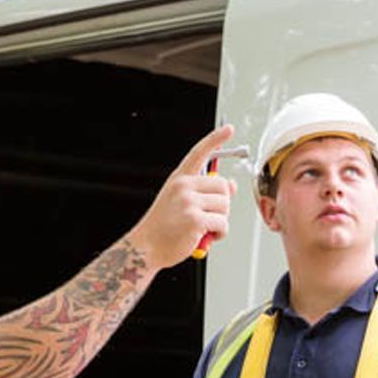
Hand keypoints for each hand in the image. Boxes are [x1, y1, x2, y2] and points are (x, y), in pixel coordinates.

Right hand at [131, 126, 236, 267]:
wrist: (146, 248)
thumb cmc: (164, 227)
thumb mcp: (181, 203)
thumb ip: (205, 192)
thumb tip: (231, 185)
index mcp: (179, 179)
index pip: (199, 153)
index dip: (215, 139)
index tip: (229, 129)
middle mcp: (183, 186)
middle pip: (223, 186)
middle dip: (222, 204)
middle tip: (209, 217)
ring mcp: (188, 201)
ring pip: (225, 205)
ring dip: (221, 221)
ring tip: (205, 228)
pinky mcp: (195, 219)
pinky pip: (223, 223)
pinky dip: (220, 234)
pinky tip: (206, 237)